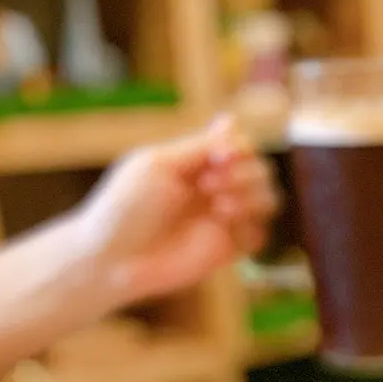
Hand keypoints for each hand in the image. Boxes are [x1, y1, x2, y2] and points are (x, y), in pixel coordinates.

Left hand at [76, 117, 279, 307]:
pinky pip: (259, 235)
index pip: (240, 146)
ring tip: (220, 207)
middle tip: (210, 186)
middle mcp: (213, 189)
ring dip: (252, 197)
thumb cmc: (125, 207)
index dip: (240, 148)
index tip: (220, 157)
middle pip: (260, 170)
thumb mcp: (159, 165)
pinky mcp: (226, 250)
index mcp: (196, 164)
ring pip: (268, 200)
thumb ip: (199, 147)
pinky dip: (250, 226)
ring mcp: (222, 220)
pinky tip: (223, 227)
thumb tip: (233, 122)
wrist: (114, 260)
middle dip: (245, 173)